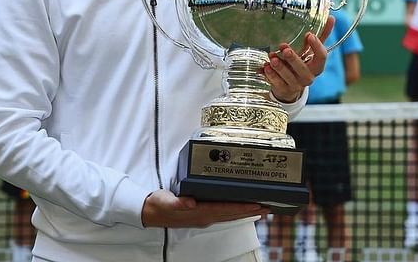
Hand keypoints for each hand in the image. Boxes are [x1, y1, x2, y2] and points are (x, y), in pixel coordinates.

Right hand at [141, 190, 268, 227]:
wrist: (150, 212)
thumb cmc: (159, 205)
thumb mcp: (167, 201)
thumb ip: (178, 202)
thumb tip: (190, 202)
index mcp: (199, 212)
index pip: (226, 210)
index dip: (242, 207)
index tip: (256, 205)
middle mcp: (205, 216)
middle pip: (232, 214)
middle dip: (250, 210)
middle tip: (267, 207)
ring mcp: (204, 216)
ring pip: (230, 215)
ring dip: (245, 212)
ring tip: (261, 208)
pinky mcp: (202, 213)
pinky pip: (223, 213)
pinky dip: (235, 211)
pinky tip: (240, 208)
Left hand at [263, 16, 335, 102]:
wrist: (290, 85)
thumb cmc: (302, 63)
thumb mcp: (310, 50)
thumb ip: (320, 36)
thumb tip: (331, 17)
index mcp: (317, 66)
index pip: (322, 57)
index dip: (316, 46)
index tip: (309, 35)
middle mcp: (309, 77)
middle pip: (303, 68)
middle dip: (293, 58)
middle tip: (284, 48)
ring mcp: (296, 85)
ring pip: (288, 77)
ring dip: (279, 67)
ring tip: (271, 56)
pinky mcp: (284, 89)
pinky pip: (278, 83)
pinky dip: (271, 75)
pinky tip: (265, 67)